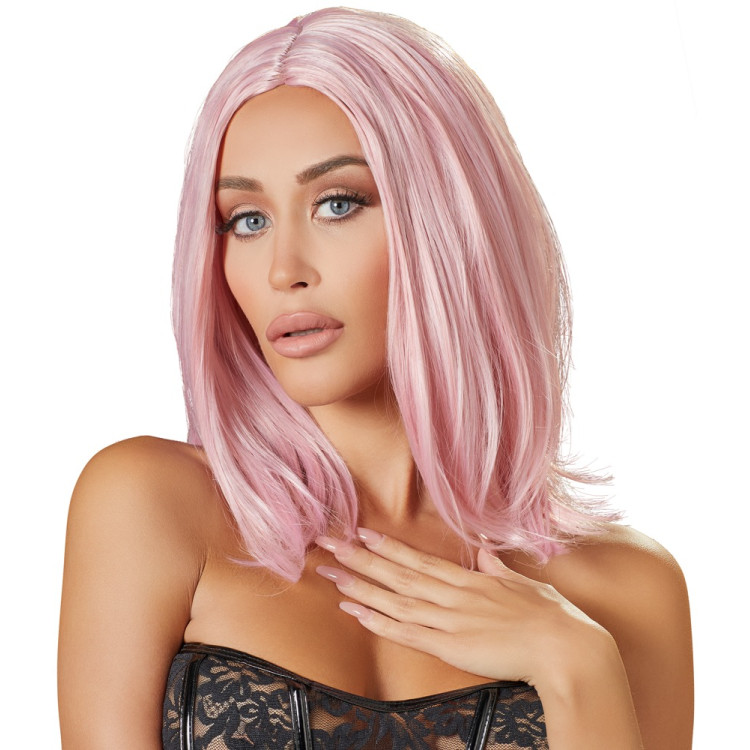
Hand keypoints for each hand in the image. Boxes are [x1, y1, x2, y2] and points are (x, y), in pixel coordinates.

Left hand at [314, 528, 609, 688]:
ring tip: (333, 575)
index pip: (420, 560)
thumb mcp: (523, 583)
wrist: (568, 648)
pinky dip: (381, 623)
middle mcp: (454, 595)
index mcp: (471, 580)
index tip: (362, 534)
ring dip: (362, 587)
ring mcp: (451, 619)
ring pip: (396, 599)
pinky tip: (357, 614)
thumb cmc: (552, 617)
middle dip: (361, 559)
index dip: (389, 548)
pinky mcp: (452, 646)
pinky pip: (409, 633)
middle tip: (329, 545)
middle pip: (399, 574)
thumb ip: (497, 569)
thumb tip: (483, 553)